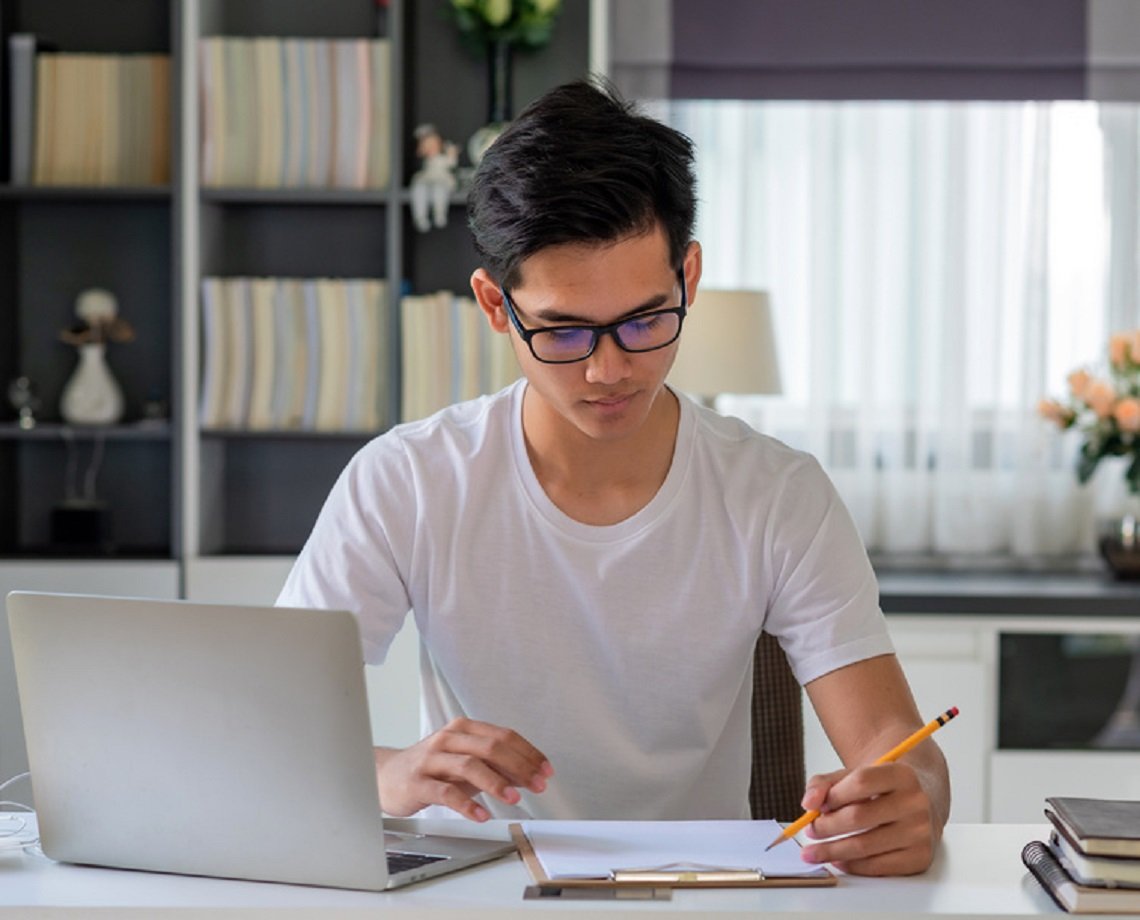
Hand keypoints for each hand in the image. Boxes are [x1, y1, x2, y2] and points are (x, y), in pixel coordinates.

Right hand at [374, 718, 552, 821]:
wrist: (387, 776)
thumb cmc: (432, 768)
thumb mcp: (467, 763)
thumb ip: (497, 766)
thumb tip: (531, 775)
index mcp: (464, 729)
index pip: (504, 736)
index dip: (528, 753)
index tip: (545, 771)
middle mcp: (449, 739)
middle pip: (490, 747)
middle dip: (519, 766)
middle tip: (538, 785)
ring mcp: (432, 759)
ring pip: (470, 765)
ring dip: (496, 782)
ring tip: (514, 798)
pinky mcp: (418, 782)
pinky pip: (446, 792)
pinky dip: (467, 804)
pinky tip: (482, 815)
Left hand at [796, 762, 938, 875]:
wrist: (922, 801)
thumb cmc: (883, 789)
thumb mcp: (857, 775)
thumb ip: (826, 784)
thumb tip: (809, 803)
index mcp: (902, 774)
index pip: (861, 781)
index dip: (833, 795)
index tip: (814, 807)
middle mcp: (916, 803)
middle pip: (859, 817)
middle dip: (826, 827)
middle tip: (810, 831)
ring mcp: (921, 832)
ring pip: (865, 846)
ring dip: (832, 851)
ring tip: (814, 851)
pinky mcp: (921, 858)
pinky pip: (878, 867)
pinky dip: (852, 865)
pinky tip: (838, 860)